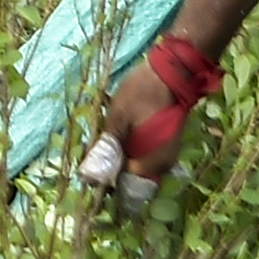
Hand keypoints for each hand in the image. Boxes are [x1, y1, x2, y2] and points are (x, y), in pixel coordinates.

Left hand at [76, 53, 174, 193]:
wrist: (170, 71)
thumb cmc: (142, 92)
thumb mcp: (118, 118)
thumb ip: (107, 148)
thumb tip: (91, 177)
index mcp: (152, 163)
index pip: (124, 187)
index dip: (105, 180)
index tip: (88, 172)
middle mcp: (162, 165)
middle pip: (131, 179)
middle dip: (111, 168)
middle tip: (93, 153)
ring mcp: (165, 155)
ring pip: (136, 167)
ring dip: (119, 157)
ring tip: (103, 141)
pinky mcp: (164, 145)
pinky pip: (144, 155)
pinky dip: (129, 148)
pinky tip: (117, 134)